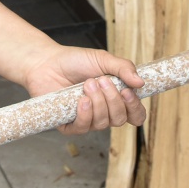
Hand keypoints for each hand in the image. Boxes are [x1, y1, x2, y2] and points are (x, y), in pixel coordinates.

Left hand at [22, 46, 147, 135]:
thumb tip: (140, 82)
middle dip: (113, 100)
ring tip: (88, 84)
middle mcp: (104, 112)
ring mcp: (87, 120)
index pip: (135, 114)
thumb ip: (123, 68)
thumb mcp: (103, 59)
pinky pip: (83, 128)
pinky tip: (81, 100)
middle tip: (101, 80)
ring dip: (97, 102)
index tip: (127, 92)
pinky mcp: (69, 125)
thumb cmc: (75, 61)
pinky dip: (85, 114)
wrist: (47, 62)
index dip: (134, 108)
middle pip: (120, 119)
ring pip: (102, 123)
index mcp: (116, 98)